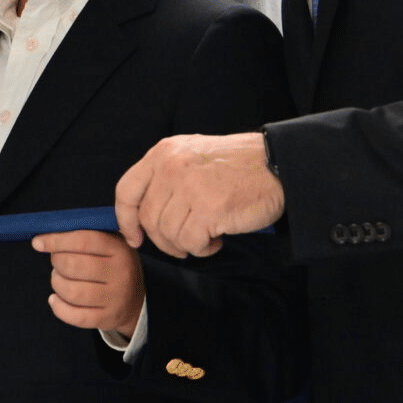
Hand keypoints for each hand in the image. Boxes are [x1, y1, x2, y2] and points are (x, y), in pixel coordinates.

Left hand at [34, 229, 143, 338]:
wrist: (135, 300)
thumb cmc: (111, 264)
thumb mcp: (108, 243)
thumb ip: (82, 234)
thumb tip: (45, 235)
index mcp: (119, 249)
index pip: (83, 240)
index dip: (56, 240)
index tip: (37, 242)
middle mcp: (121, 274)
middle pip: (72, 265)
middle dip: (56, 262)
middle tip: (58, 261)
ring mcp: (115, 299)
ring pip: (70, 291)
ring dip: (56, 283)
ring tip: (59, 279)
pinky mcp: (107, 319)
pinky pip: (75, 316)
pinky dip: (58, 307)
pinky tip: (55, 299)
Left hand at [116, 132, 283, 259]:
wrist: (276, 163)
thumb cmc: (235, 164)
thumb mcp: (190, 154)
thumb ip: (165, 176)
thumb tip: (143, 214)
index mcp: (162, 153)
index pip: (126, 191)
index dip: (126, 219)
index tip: (135, 237)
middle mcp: (171, 168)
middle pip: (148, 219)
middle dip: (163, 240)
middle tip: (184, 242)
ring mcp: (189, 187)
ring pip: (168, 234)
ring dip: (186, 244)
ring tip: (206, 236)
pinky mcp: (210, 208)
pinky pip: (191, 242)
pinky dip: (202, 248)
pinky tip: (216, 239)